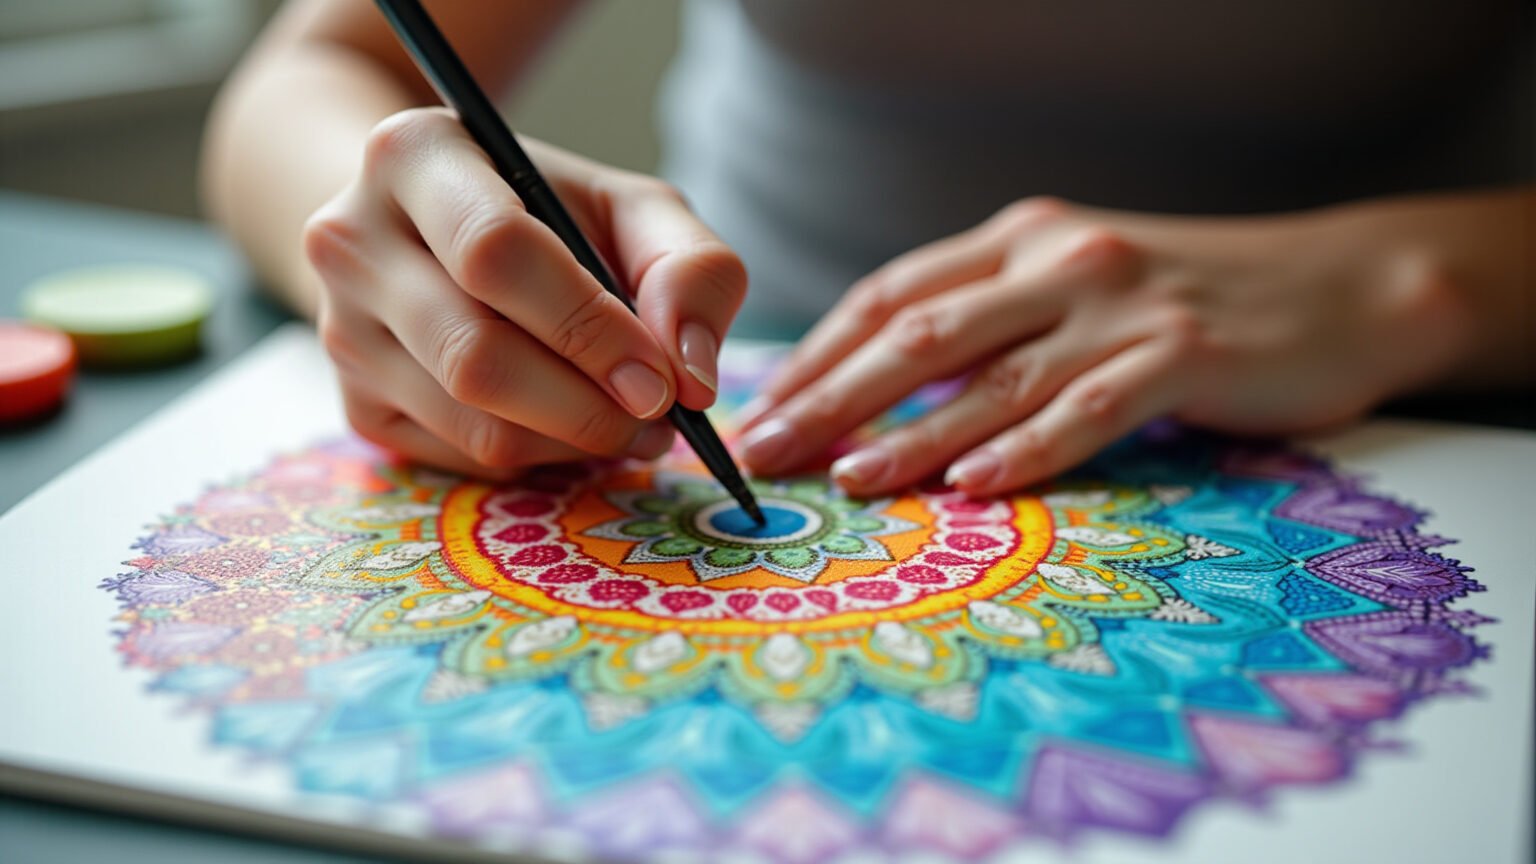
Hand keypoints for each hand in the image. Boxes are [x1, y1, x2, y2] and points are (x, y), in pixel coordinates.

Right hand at [303, 107, 745, 477]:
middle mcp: (351, 240)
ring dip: (573, 442)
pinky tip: (570, 426)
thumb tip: (691, 374)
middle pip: (474, 354)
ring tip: (631, 424)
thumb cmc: (549, 215)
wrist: (438, 232)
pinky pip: (461, 458)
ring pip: (471, 422)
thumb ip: (689, 268)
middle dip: (587, 405)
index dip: (589, 328)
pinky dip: (538, 457)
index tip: (660, 379)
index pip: (496, 253)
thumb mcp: (631, 208)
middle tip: (657, 417)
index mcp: (414, 154)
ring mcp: (341, 329)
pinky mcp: (356, 404)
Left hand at [738, 196, 1469, 495]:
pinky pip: (1089, 409)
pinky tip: (973, 486)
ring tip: (845, 478)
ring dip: (909, 433)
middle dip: (830, 397)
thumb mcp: (1074, 285)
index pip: (893, 295)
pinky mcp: (1184, 353)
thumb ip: (990, 320)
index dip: (818, 353)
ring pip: (991, 377)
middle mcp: (1059, 259)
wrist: (1338, 289)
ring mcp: (1121, 305)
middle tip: (764, 452)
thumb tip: (880, 391)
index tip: (760, 409)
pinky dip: (1026, 448)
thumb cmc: (1185, 301)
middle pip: (919, 334)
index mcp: (1019, 239)